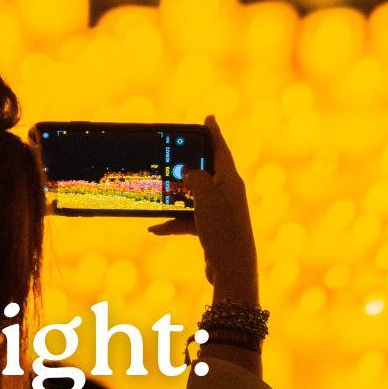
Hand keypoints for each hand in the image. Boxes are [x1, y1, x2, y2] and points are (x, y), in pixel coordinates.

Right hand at [148, 115, 258, 306]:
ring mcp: (219, 211)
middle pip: (205, 171)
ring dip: (175, 198)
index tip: (209, 117)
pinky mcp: (211, 229)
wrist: (231, 271)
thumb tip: (189, 171)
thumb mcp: (206, 199)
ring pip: (193, 196)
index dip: (214, 132)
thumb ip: (196, 178)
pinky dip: (173, 222)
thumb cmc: (222, 231)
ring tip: (157, 194)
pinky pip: (188, 218)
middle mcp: (227, 193)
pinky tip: (156, 229)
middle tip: (175, 151)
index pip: (221, 149)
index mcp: (230, 181)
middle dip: (188, 164)